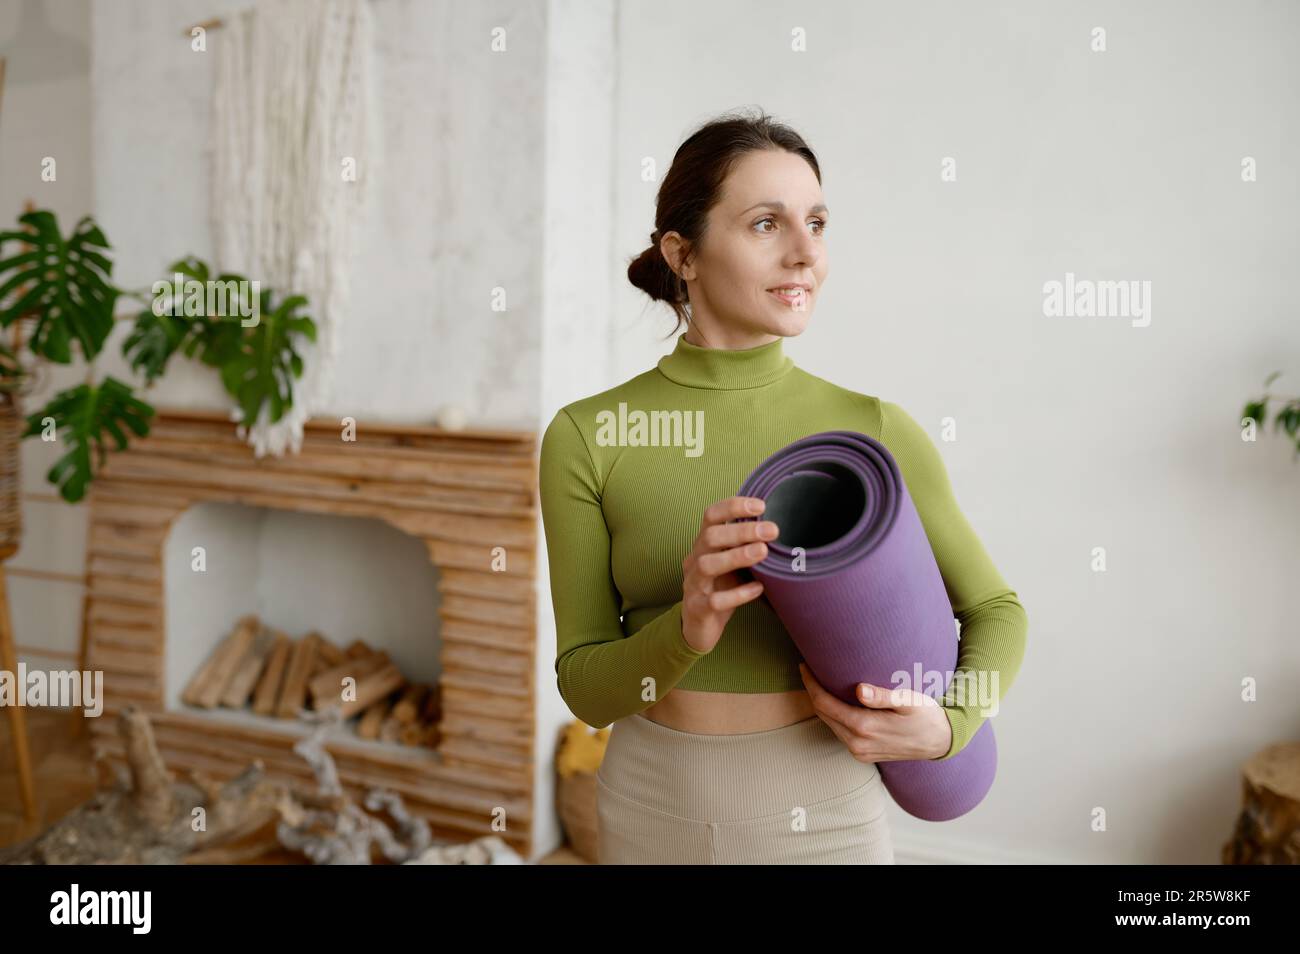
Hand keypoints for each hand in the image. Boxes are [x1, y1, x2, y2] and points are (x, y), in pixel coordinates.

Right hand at [680, 496, 778, 653]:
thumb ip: (746, 547)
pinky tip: (758, 589)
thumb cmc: (721, 589)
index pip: (711, 516)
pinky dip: (738, 594)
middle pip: (710, 536)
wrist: (699, 628)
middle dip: (741, 531)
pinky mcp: (697, 609)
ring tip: (763, 552)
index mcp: (703, 545)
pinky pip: (715, 601)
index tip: (760, 505)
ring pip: (706, 565)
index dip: (733, 507)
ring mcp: (693, 585)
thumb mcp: (732, 564)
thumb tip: (779, 530)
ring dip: (736, 556)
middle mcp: (694, 560)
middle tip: (771, 530)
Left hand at [799, 663, 951, 762]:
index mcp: (864, 727)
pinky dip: (833, 716)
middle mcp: (857, 743)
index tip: (804, 665)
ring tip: (819, 681)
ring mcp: (859, 752)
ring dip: (822, 704)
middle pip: (823, 714)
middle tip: (809, 668)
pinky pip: (839, 732)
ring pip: (829, 724)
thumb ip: (882, 697)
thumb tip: (859, 690)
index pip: (824, 703)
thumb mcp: (908, 701)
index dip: (811, 683)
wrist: (940, 742)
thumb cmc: (926, 716)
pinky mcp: (863, 755)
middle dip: (812, 691)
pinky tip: (835, 701)